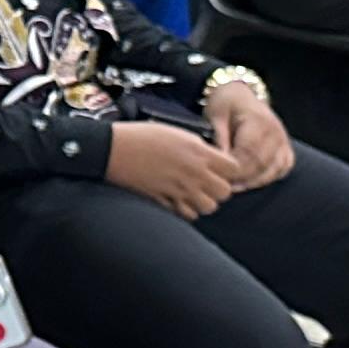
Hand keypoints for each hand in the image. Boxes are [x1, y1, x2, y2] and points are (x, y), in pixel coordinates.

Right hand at [105, 118, 239, 218]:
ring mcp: (179, 190)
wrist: (114, 149)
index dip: (230, 169)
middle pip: (225, 192)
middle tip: (209, 182)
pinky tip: (180, 199)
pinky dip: (187, 210)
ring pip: (208, 207)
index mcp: (199, 153)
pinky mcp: (165, 201)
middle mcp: (193, 173)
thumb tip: (212, 157)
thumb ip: (199, 147)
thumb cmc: (142, 136)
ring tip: (194, 192)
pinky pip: (187, 215)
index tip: (222, 168)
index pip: (234, 169)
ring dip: (204, 201)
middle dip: (219, 188)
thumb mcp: (178, 132)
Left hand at [209, 80, 297, 189]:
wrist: (240, 94)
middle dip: (243, 178)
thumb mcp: (216, 115)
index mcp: (259, 121)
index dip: (235, 169)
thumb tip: (220, 163)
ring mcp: (283, 139)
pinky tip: (252, 182)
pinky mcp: (285, 146)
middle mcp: (275, 131)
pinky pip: (282, 168)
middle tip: (224, 186)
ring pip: (274, 169)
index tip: (219, 176)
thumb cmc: (226, 104)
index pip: (249, 153)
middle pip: (262, 164)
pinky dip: (268, 177)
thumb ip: (219, 139)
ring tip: (235, 187)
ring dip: (254, 181)